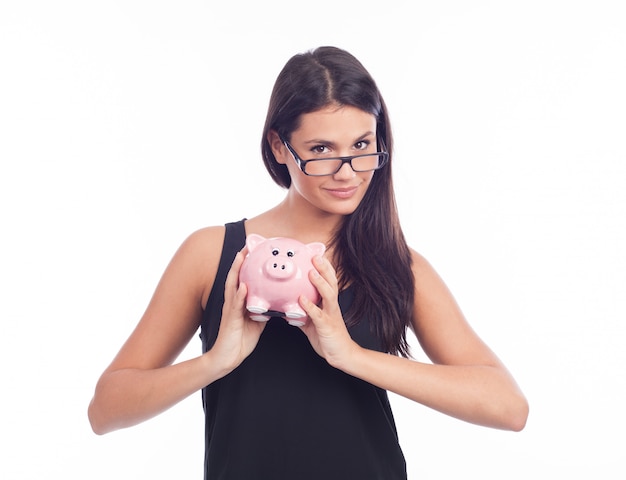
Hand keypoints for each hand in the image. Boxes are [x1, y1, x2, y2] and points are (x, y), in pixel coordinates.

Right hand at [210, 250, 265, 372]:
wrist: (228, 358)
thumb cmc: (240, 340)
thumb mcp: (256, 322)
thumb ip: (262, 310)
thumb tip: (274, 303)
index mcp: (238, 302)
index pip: (241, 279)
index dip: (245, 266)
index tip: (251, 251)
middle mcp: (233, 303)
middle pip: (235, 277)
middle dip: (239, 262)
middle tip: (245, 246)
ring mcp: (231, 310)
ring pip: (232, 286)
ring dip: (236, 272)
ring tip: (240, 258)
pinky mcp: (231, 320)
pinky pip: (235, 306)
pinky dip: (239, 295)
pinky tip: (243, 287)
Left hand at [298, 255, 358, 368]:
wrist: (341, 355)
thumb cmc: (327, 337)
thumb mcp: (313, 321)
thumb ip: (303, 312)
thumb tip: (289, 306)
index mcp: (329, 303)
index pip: (329, 281)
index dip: (324, 268)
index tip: (317, 255)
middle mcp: (332, 306)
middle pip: (331, 283)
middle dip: (324, 268)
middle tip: (316, 256)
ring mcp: (331, 315)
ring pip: (329, 295)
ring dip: (320, 283)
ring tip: (312, 272)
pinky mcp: (327, 326)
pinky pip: (318, 315)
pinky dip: (310, 306)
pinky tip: (302, 300)